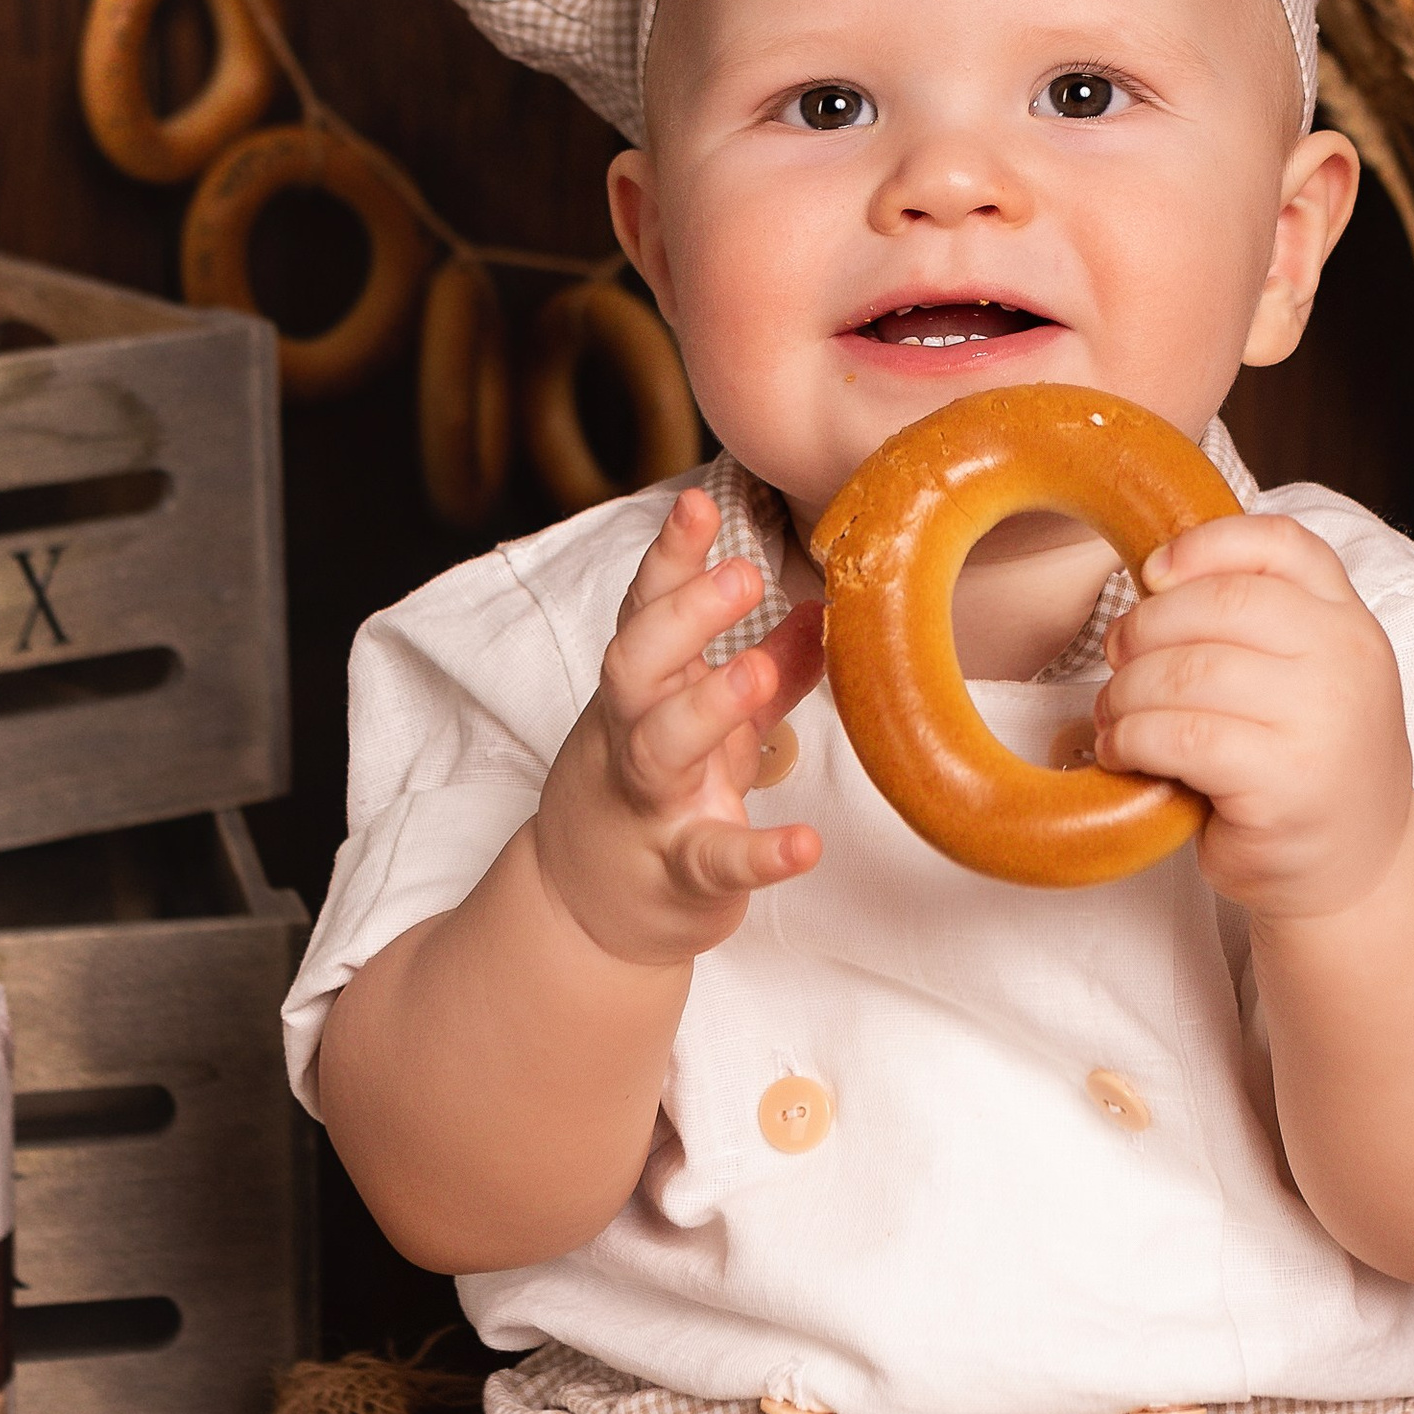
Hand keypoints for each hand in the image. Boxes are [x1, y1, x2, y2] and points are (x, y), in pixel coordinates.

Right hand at [534, 487, 825, 967]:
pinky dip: (759, 853)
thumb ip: (771, 664)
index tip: (698, 505)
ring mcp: (652, 803)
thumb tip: (826, 607)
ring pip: (660, 747)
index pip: (647, 610)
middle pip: (635, 664)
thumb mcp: (709, 719)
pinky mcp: (679, 871)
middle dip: (683, 617)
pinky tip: (805, 845)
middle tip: (743, 575)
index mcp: (645, 690)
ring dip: (707, 706)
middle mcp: (635, 737)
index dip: (671, 557)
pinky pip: (713, 859)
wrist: (586, 908)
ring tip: (759, 672)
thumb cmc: (655, 793)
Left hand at [1093, 512, 1413, 923]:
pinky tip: (1124, 752)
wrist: (1357, 865)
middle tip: (1119, 660)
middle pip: (1218, 604)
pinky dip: (1133, 740)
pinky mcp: (1284, 780)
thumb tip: (1152, 578)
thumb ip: (1258, 621)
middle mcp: (1346, 659)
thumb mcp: (1308, 673)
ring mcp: (1321, 719)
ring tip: (1115, 715)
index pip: (1280, 546)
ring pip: (1187, 672)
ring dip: (1127, 692)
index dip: (1204, 546)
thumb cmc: (1309, 762)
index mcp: (1348, 620)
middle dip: (1145, 628)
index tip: (1152, 573)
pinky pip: (1181, 737)